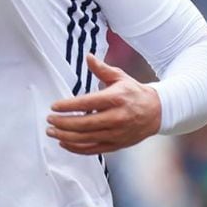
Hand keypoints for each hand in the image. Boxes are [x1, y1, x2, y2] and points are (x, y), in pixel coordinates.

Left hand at [46, 54, 160, 154]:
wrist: (157, 112)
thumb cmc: (134, 92)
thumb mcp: (120, 77)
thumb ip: (101, 69)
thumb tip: (88, 57)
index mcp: (115, 99)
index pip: (87, 103)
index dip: (68, 106)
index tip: (54, 106)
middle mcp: (116, 118)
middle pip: (85, 124)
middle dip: (63, 123)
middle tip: (49, 120)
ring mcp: (117, 134)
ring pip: (87, 138)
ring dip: (66, 137)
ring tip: (52, 132)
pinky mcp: (117, 144)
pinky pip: (93, 149)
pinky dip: (77, 148)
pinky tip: (64, 143)